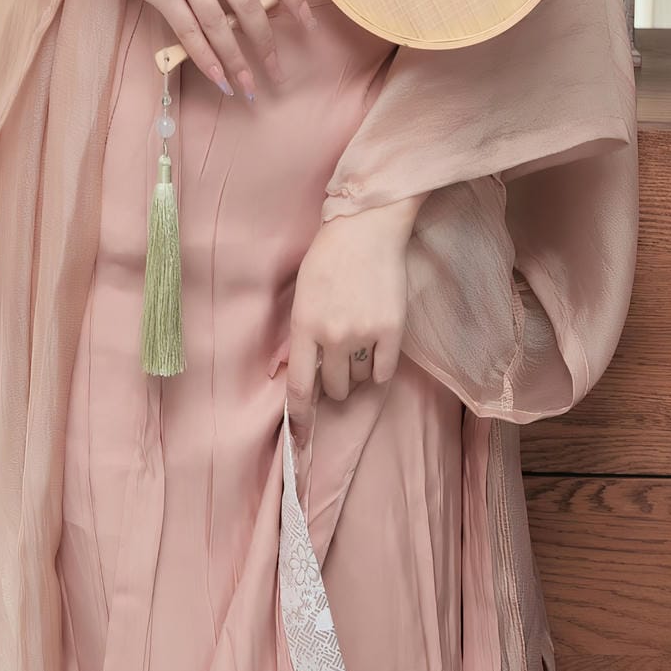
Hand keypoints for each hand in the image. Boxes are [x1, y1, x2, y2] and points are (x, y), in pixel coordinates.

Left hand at [283, 199, 417, 427]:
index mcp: (305, 326)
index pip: (299, 388)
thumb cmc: (327, 258)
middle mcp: (333, 336)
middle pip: (333, 388)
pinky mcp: (392, 330)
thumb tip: (279, 371)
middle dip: (333, 382)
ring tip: (357, 343)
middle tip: (336, 360)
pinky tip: (376, 348)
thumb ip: (295, 336)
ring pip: (359, 381)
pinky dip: (379, 368)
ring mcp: (364, 334)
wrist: (367, 229)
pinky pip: (384, 372)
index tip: (301, 441)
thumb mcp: (301, 294)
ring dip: (356, 373)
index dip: (300, 420)